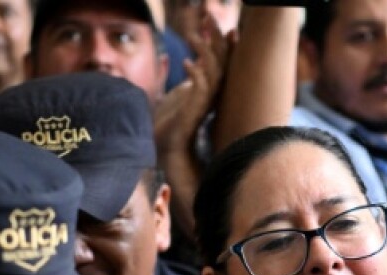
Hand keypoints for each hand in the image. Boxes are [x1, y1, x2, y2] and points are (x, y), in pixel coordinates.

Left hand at [153, 13, 230, 155]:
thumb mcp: (180, 92)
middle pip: (222, 60)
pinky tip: (186, 63)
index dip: (225, 42)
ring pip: (214, 71)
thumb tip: (192, 61)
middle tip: (209, 17)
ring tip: (192, 37)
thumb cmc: (170, 120)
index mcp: (210, 88)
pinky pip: (201, 88)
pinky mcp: (194, 110)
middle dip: (217, 38)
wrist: (162, 145)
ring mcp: (205, 102)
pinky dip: (195, 73)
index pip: (223, 61)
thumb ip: (190, 77)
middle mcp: (212, 94)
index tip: (223, 25)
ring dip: (204, 52)